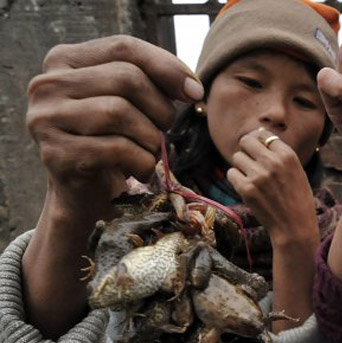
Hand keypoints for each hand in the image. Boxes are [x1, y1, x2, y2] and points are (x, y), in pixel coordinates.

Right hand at [27, 35, 203, 217]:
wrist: (88, 196)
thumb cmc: (114, 142)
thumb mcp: (131, 102)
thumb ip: (153, 81)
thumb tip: (191, 88)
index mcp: (65, 60)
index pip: (124, 47)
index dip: (167, 67)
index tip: (195, 92)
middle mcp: (47, 85)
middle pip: (125, 78)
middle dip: (160, 108)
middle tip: (164, 130)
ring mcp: (46, 120)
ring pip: (120, 112)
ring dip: (151, 137)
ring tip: (150, 151)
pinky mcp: (56, 155)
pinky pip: (117, 148)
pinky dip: (142, 161)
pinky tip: (140, 170)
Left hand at [226, 129, 319, 246]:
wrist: (295, 226)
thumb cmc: (297, 199)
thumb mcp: (297, 171)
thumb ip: (280, 154)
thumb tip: (258, 136)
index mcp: (287, 155)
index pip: (263, 134)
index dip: (258, 142)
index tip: (258, 151)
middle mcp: (272, 162)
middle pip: (246, 141)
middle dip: (246, 150)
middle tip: (250, 163)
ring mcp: (258, 175)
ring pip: (236, 157)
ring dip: (241, 167)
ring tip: (251, 179)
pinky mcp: (246, 189)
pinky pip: (231, 174)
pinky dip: (236, 180)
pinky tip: (247, 188)